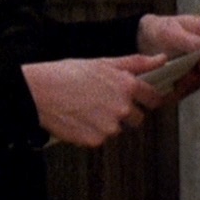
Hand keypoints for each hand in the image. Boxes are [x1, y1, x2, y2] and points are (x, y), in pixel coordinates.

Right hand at [25, 53, 163, 147]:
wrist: (38, 91)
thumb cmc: (66, 74)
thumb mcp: (104, 62)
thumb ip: (136, 63)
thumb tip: (160, 59)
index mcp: (127, 86)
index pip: (154, 99)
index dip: (149, 99)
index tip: (145, 100)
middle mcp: (122, 107)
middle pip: (137, 118)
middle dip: (126, 113)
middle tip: (104, 103)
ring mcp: (109, 126)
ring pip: (117, 129)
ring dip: (107, 123)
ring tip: (87, 109)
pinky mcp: (95, 140)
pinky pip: (100, 139)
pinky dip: (92, 133)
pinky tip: (79, 119)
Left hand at [137, 13, 199, 105]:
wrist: (147, 40)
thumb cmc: (159, 29)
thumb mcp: (168, 30)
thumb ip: (186, 38)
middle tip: (183, 77)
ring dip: (192, 82)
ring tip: (174, 80)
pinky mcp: (198, 76)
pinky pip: (197, 85)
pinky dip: (185, 87)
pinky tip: (173, 84)